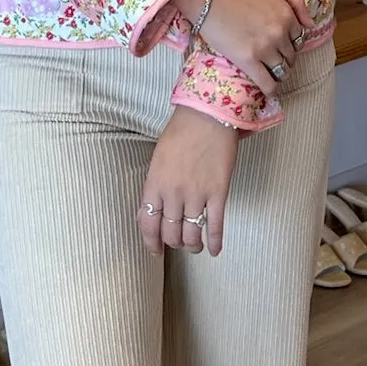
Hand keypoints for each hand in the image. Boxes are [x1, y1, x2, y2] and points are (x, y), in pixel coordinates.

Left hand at [137, 106, 238, 256]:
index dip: (151, 241)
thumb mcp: (158, 158)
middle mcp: (173, 193)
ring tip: (194, 245)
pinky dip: (214, 242)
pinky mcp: (218, 193)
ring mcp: (197, 194)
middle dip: (174, 243)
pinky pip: (215, 225)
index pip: (147, 223)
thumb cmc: (181, 131)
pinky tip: (214, 250)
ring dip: (192, 245)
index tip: (155, 250)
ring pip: (191, 234)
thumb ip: (154, 185)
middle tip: (178, 243)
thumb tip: (151, 211)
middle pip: (170, 233)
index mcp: (155, 183)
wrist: (208, 115)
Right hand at [176, 0, 312, 95]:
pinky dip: (271, 89)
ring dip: (279, 72)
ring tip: (270, 71)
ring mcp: (264, 49)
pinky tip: (268, 89)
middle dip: (285, 56)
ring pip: (282, 70)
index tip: (282, 42)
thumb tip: (311, 24)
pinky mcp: (248, 61)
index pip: (299, 37)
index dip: (291, 41)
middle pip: (292, 55)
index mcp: (286, 15)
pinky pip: (267, 84)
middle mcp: (279, 33)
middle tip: (273, 55)